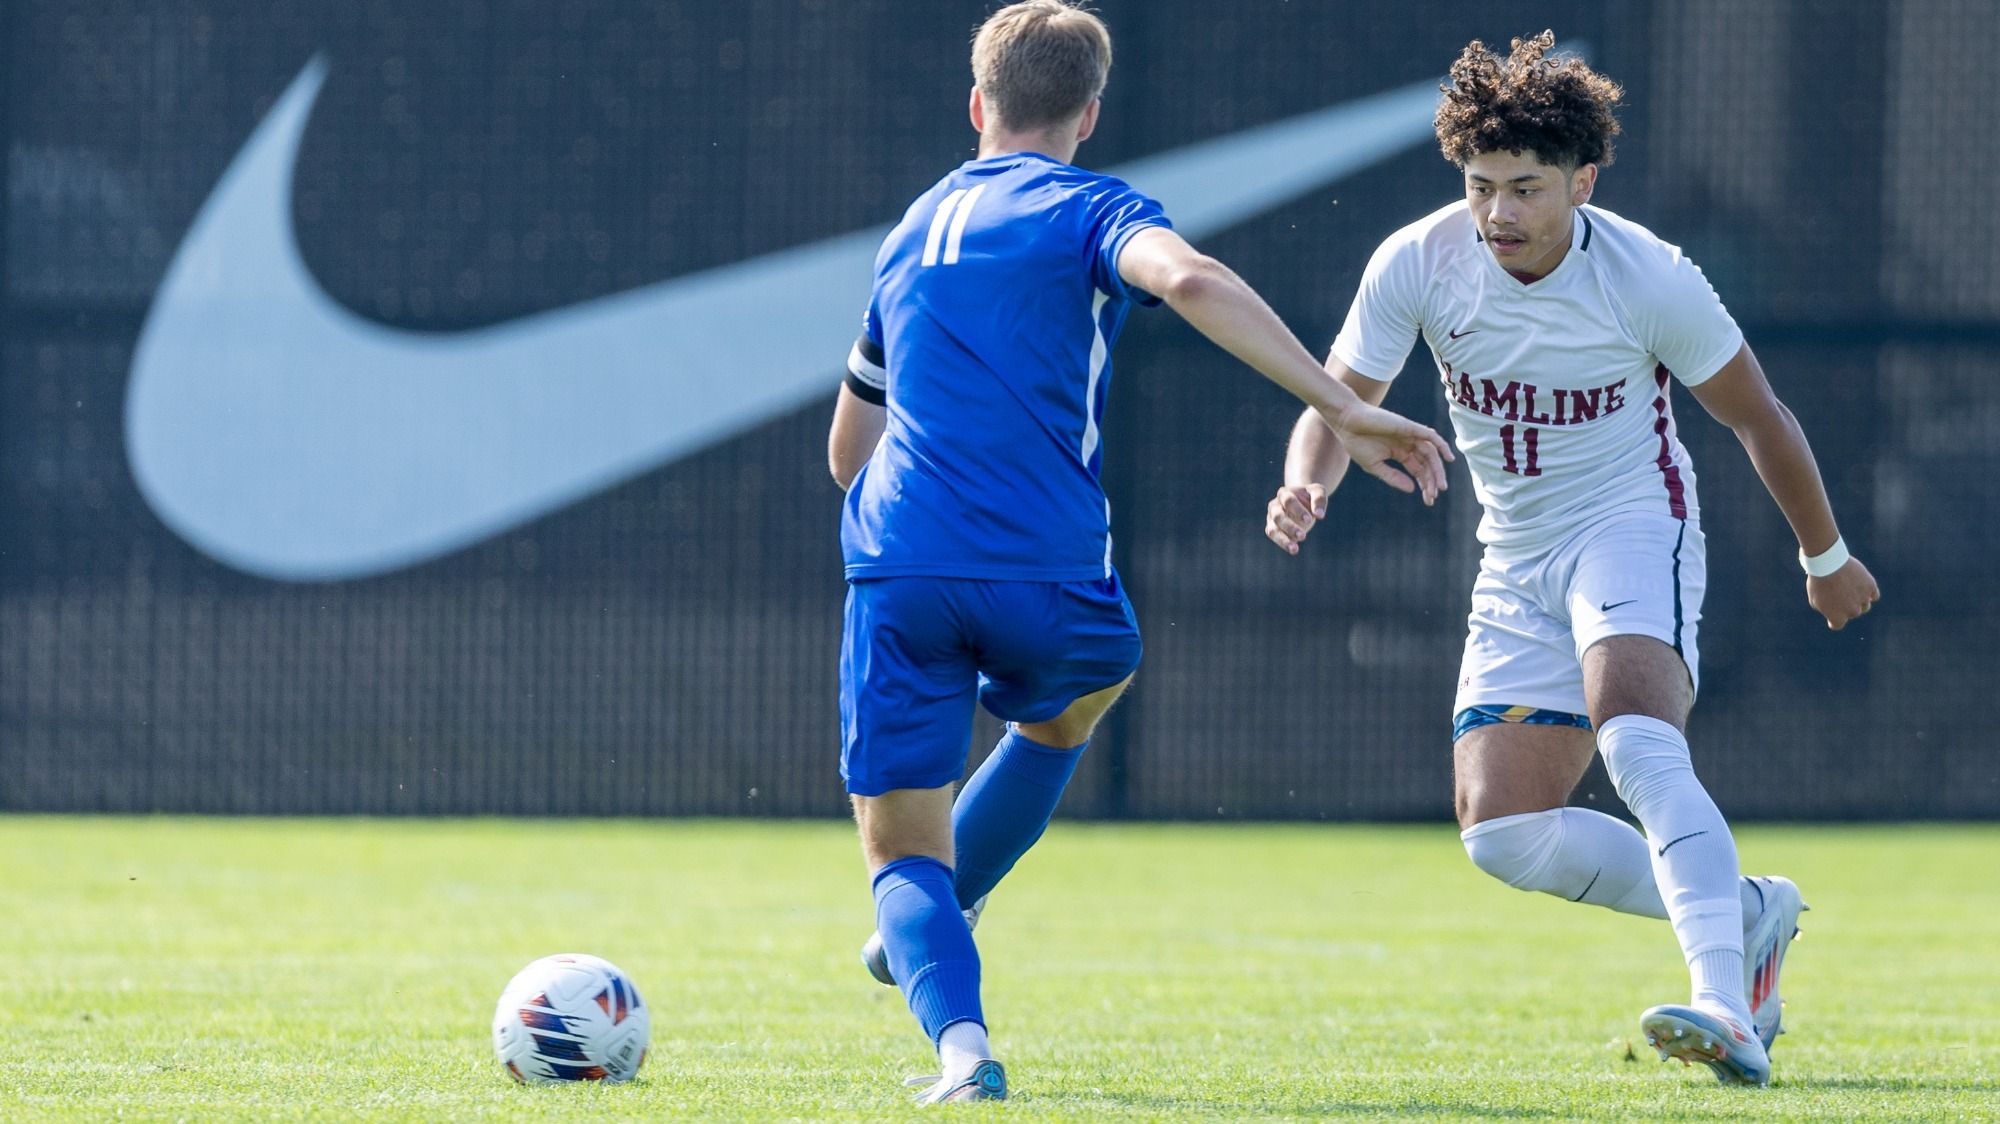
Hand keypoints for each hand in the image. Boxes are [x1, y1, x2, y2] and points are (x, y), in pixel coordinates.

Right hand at [1266, 483, 1327, 553]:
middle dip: (1290, 527)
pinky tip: (1293, 549)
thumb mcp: (1317, 491)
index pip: (1288, 501)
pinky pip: (1274, 537)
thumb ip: (1319, 500)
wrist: (1301, 500)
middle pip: (1278, 516)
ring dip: (1283, 539)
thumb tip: (1320, 515)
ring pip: (1272, 529)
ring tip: (1294, 549)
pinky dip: (1283, 543)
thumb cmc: (1309, 496)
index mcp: (1284, 493)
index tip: (1309, 519)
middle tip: (1303, 536)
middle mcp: (1275, 505)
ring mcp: (1271, 518)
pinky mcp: (1272, 528)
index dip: (1297, 510)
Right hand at [1320, 403, 1452, 504]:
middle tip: (1435, 495)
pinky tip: (1449, 458)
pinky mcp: (1409, 427)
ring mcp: (1410, 435)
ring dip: (1438, 470)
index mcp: (1400, 453)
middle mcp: (1408, 444)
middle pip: (1427, 463)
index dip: (1425, 485)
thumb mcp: (1375, 466)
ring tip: (1440, 486)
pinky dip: (1442, 445)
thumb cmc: (1357, 443)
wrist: (1347, 423)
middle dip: (1432, 480)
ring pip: (1431, 453)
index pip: (1419, 471)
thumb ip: (1393, 477)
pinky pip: (1431, 436)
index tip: (1429, 500)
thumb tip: (1412, 489)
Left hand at [1807, 557, 1878, 629]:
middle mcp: (1852, 612)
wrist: (1828, 564)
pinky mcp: (1871, 587)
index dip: (1834, 618)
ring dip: (1860, 600)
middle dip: (1847, 606)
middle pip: (1852, 613)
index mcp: (1837, 618)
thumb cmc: (1818, 582)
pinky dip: (1870, 592)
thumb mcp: (1815, 599)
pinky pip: (1874, 595)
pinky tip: (1864, 588)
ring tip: (1851, 589)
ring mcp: (1863, 600)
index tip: (1832, 610)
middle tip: (1840, 594)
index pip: (1837, 624)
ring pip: (1865, 606)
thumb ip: (1826, 609)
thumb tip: (1834, 611)